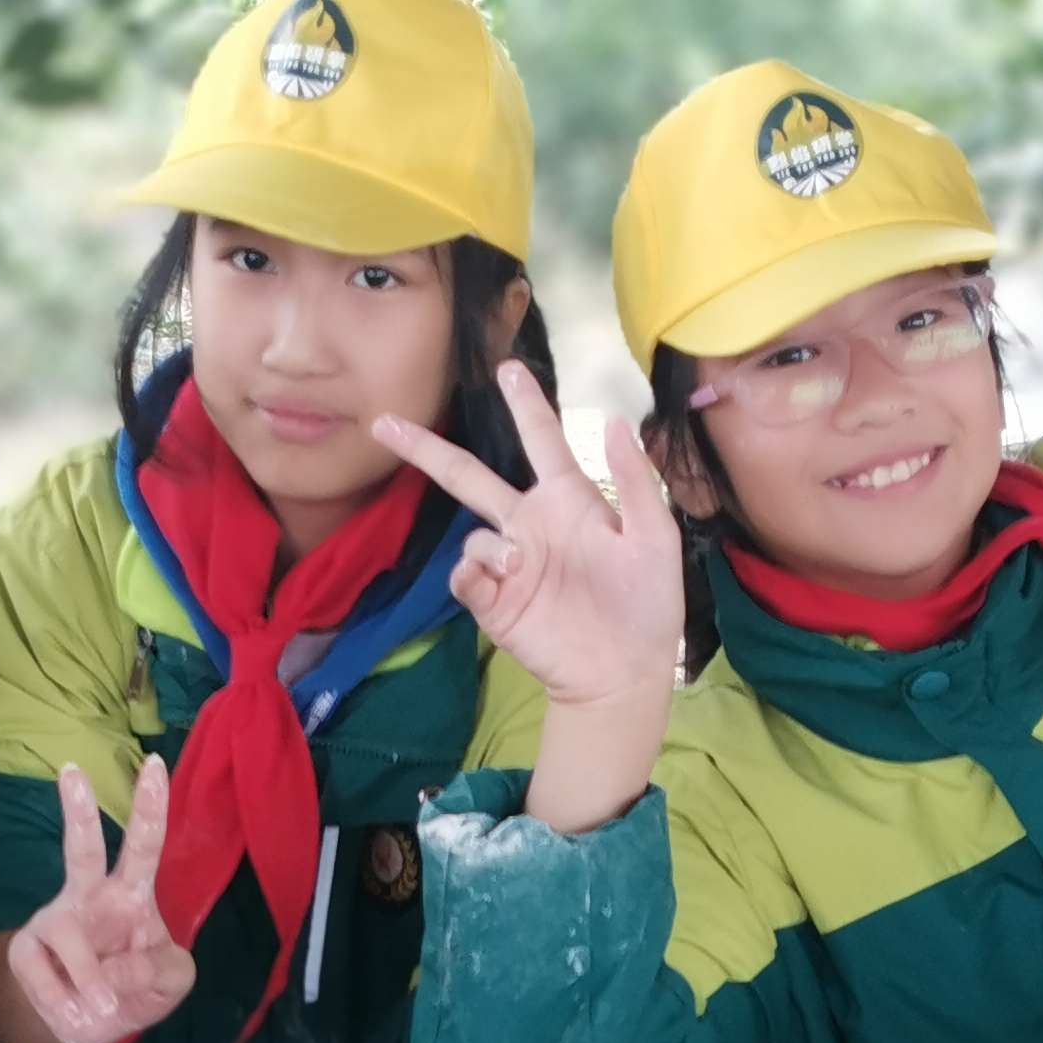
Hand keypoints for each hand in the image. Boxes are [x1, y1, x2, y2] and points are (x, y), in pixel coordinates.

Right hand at [3, 756, 194, 1042]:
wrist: (88, 1025)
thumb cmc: (134, 988)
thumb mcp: (169, 983)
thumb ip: (160, 971)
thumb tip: (115, 969)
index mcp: (131, 894)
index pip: (144, 844)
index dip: (151, 807)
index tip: (154, 764)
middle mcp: (88, 896)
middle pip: (82, 850)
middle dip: (79, 811)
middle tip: (72, 769)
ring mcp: (53, 922)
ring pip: (64, 934)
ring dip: (86, 976)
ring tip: (103, 1009)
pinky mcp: (25, 951)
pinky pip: (42, 975)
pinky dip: (64, 1002)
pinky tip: (75, 1016)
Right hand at [374, 362, 684, 718]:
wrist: (624, 673)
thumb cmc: (646, 605)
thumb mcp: (656, 537)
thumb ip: (635, 480)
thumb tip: (614, 421)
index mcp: (570, 501)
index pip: (541, 441)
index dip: (525, 405)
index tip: (507, 370)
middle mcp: (530, 525)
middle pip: (469, 475)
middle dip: (427, 448)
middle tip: (386, 421)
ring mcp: (508, 564)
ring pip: (470, 529)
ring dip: (490, 544)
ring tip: (518, 566)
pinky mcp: (493, 601)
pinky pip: (465, 573)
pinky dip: (474, 569)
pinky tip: (501, 576)